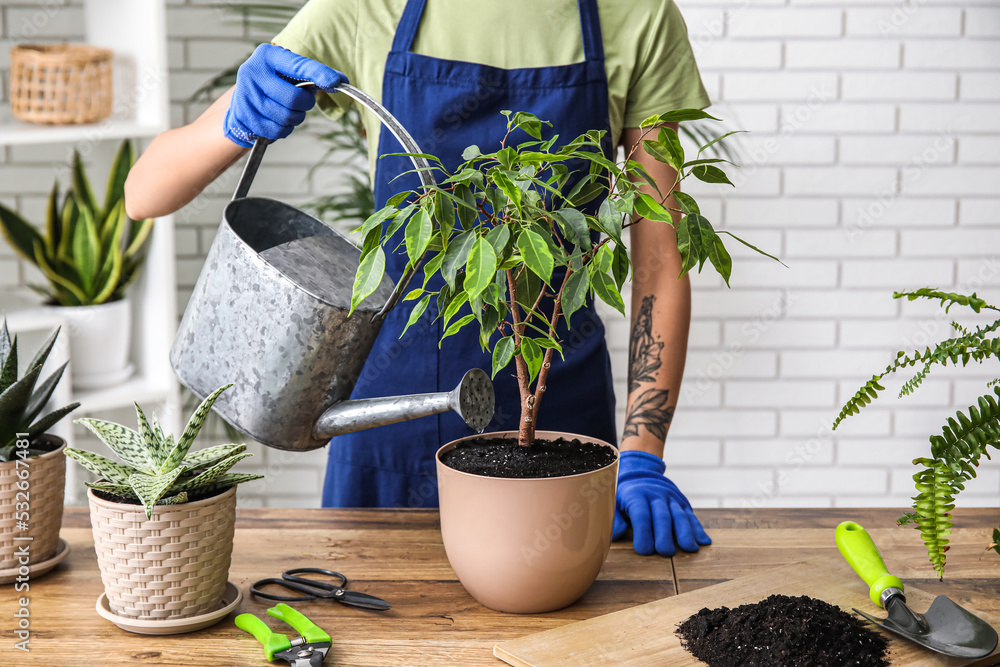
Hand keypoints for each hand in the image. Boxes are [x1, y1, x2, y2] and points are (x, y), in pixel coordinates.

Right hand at [224, 43, 347, 147]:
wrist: (241, 101)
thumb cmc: (272, 83)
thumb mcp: (288, 71)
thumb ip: (311, 74)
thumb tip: (341, 81)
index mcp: (267, 56)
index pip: (298, 66)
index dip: (319, 74)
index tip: (335, 81)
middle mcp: (253, 71)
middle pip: (294, 98)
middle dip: (305, 105)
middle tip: (302, 102)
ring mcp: (246, 95)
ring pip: (286, 117)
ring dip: (295, 118)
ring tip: (289, 111)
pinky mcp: (244, 116)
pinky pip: (276, 130)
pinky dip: (284, 129)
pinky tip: (278, 121)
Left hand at [612, 450, 710, 555]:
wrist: (640, 473)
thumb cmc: (625, 495)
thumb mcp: (614, 502)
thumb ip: (615, 519)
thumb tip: (614, 535)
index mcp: (637, 496)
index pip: (641, 514)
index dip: (643, 532)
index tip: (643, 550)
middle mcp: (656, 496)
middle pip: (662, 516)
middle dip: (664, 535)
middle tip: (665, 552)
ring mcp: (671, 499)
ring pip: (679, 515)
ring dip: (686, 532)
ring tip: (690, 548)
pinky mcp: (682, 503)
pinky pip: (691, 516)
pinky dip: (698, 529)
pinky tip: (704, 541)